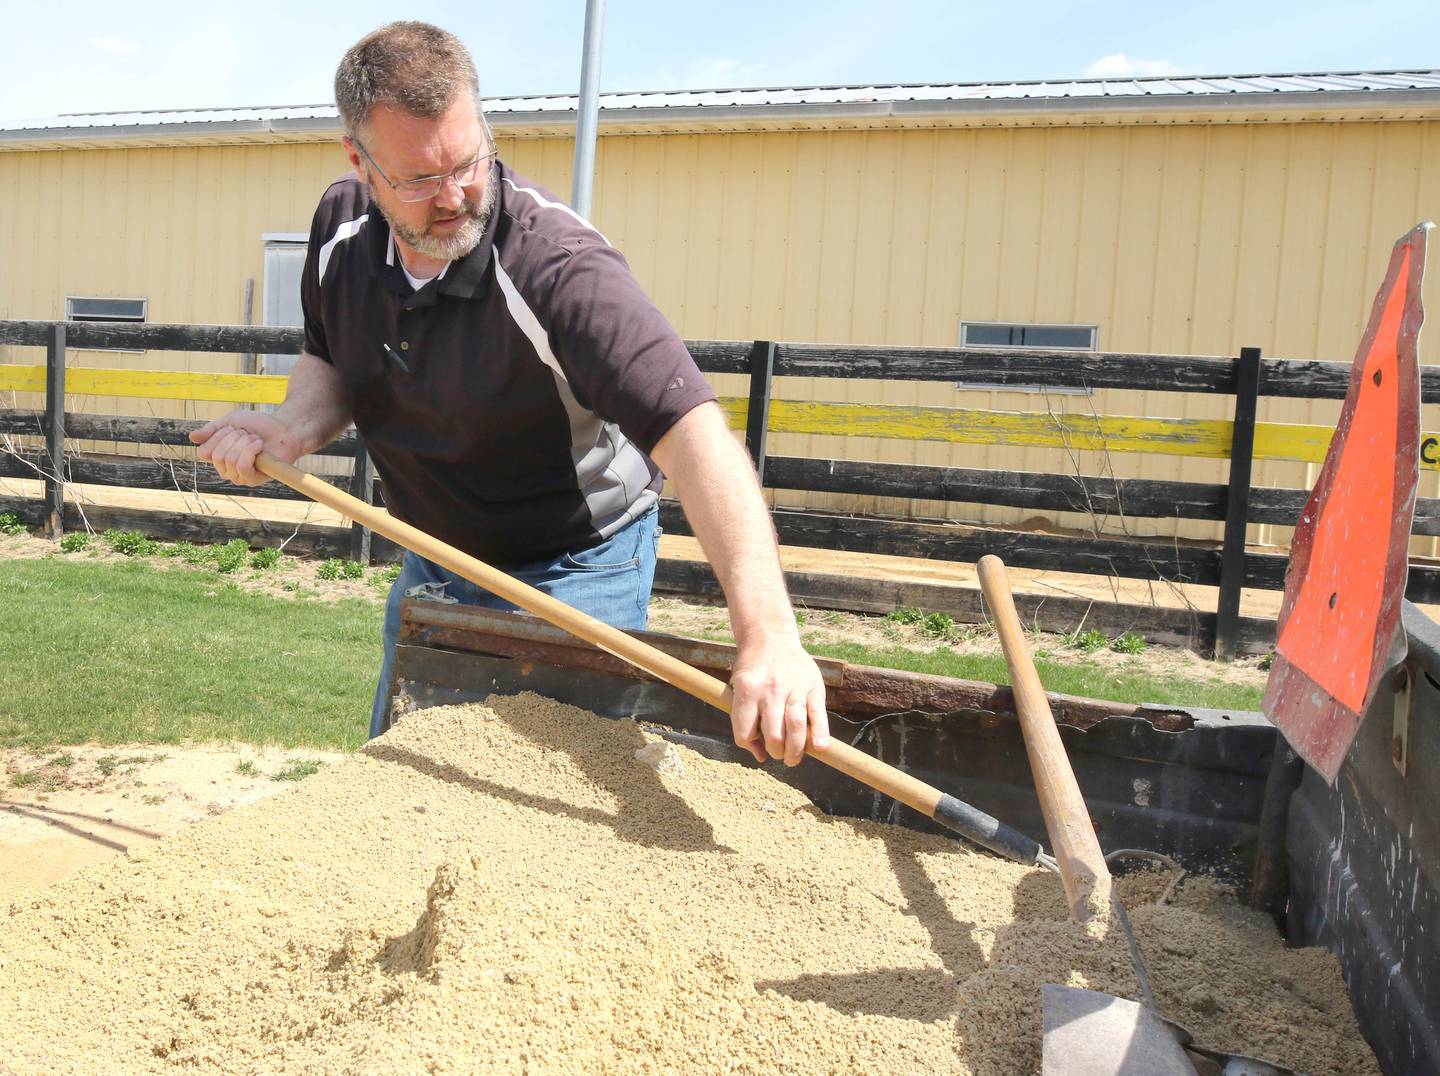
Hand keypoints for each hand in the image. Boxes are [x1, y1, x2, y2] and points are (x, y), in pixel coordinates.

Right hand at [189, 410, 300, 486]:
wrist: (283, 428)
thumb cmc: (258, 425)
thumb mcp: (230, 421)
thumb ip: (211, 430)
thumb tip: (191, 438)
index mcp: (217, 456)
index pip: (204, 452)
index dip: (219, 436)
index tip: (234, 428)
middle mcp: (225, 469)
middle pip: (217, 456)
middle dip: (234, 438)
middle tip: (248, 434)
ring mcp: (239, 476)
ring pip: (230, 460)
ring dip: (245, 444)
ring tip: (256, 440)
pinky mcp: (253, 480)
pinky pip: (243, 467)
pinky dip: (251, 452)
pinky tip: (259, 446)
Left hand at [729, 632, 829, 766]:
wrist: (771, 637)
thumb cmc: (753, 669)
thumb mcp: (739, 688)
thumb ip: (744, 719)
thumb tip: (759, 756)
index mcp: (747, 691)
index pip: (745, 734)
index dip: (751, 746)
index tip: (758, 745)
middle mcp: (770, 690)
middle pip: (774, 736)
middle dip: (776, 752)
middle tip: (779, 754)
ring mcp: (793, 688)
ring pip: (796, 728)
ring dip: (796, 751)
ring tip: (793, 758)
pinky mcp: (813, 687)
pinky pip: (818, 714)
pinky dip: (820, 734)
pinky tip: (820, 748)